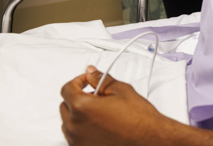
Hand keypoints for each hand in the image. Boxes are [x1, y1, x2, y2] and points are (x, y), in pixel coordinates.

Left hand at [60, 66, 178, 145]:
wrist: (148, 140)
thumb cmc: (138, 119)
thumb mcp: (121, 90)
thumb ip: (101, 79)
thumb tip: (91, 73)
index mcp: (82, 108)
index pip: (67, 89)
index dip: (78, 81)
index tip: (87, 81)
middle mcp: (75, 127)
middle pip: (64, 106)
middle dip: (77, 97)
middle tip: (96, 95)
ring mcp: (77, 141)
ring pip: (68, 123)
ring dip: (78, 114)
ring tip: (99, 111)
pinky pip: (74, 136)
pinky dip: (81, 129)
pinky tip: (99, 125)